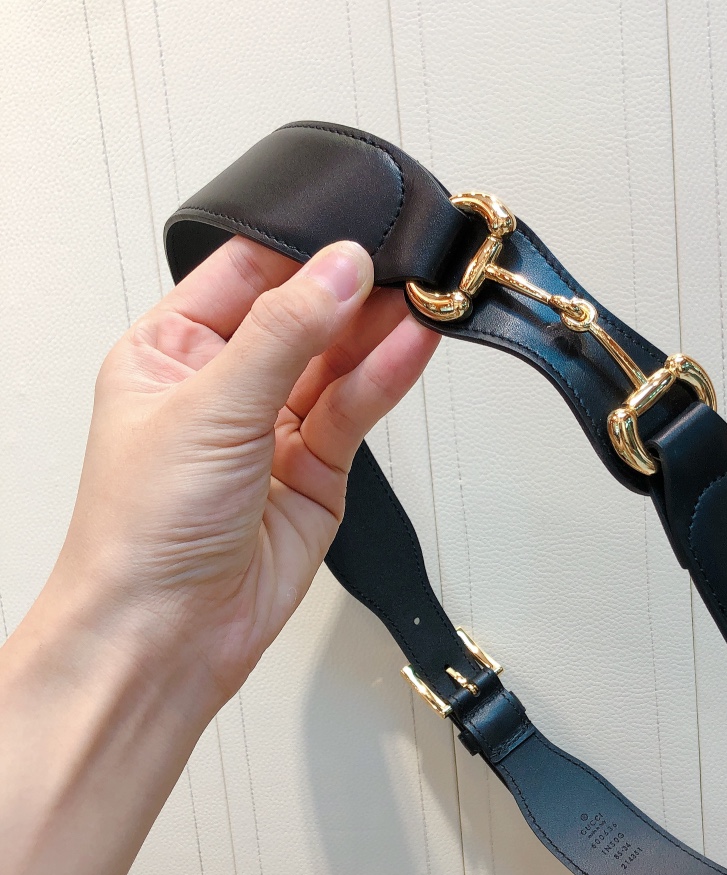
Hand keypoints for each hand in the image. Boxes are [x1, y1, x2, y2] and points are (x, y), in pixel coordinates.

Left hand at [49, 235, 439, 716]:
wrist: (168, 633)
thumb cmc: (143, 531)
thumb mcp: (209, 408)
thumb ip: (281, 333)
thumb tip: (337, 269)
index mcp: (170, 351)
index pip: (243, 273)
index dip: (300, 250)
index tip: (354, 232)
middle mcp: (224, 385)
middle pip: (301, 315)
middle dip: (352, 289)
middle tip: (406, 262)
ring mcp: (274, 428)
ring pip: (336, 361)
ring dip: (379, 329)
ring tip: (427, 295)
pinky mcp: (318, 469)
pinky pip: (356, 409)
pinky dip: (387, 377)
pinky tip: (415, 343)